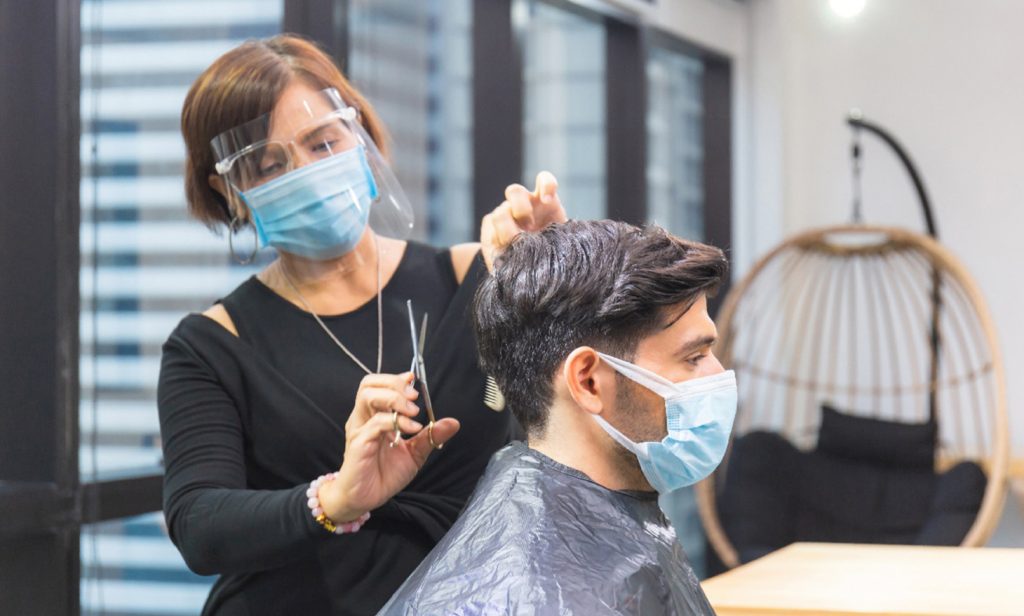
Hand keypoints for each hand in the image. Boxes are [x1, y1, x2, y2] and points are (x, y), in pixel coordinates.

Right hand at [319, 372, 459, 521]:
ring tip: (413, 413)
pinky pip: (375, 423)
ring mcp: (359, 428)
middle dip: (395, 384)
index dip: (396, 378)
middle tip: (415, 397)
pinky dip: (396, 421)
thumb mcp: (414, 454)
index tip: (414, 380)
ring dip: (394, 398)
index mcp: (375, 416)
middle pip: (370, 384)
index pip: (378, 385)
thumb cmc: (384, 475)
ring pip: (368, 396)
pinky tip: (411, 430)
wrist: (365, 499)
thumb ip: (430, 436)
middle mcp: (364, 418)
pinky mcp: (358, 442)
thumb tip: (453, 422)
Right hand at [480, 170, 567, 271]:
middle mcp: (523, 204)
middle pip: (514, 191)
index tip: (548, 200)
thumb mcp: (559, 242)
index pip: (544, 182)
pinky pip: (490, 232)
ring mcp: (505, 214)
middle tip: (529, 227)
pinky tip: (507, 251)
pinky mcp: (491, 228)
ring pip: (499, 214)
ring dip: (507, 230)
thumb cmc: (550, 250)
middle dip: (520, 208)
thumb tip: (560, 239)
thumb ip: (559, 236)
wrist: (528, 265)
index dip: (546, 185)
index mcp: (544, 202)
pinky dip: (498, 242)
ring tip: (517, 245)